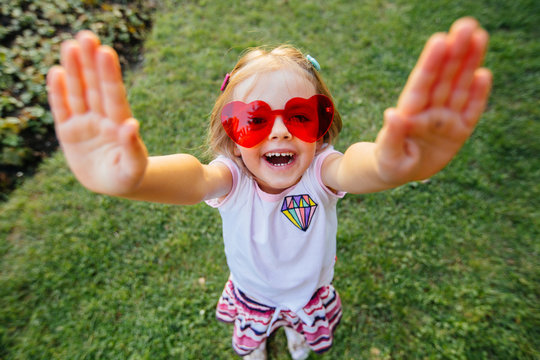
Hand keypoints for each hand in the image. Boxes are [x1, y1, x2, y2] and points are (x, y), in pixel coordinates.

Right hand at [47, 31, 147, 194]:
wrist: (114, 184)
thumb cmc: (129, 175)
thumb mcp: (134, 167)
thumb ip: (133, 147)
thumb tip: (132, 124)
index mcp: (119, 124)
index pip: (113, 95)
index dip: (109, 75)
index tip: (106, 52)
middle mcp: (102, 118)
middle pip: (95, 87)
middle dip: (90, 63)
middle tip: (87, 36)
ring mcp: (85, 123)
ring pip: (78, 93)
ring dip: (74, 71)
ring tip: (70, 46)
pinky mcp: (69, 132)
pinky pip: (62, 110)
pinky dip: (58, 93)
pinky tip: (57, 72)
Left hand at [374, 17, 491, 183]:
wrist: (399, 172)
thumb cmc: (388, 162)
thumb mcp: (388, 155)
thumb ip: (391, 136)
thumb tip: (392, 114)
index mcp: (409, 112)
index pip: (421, 84)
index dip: (430, 63)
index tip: (439, 41)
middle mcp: (429, 110)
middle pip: (444, 77)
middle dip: (455, 52)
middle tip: (466, 25)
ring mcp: (445, 118)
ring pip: (459, 86)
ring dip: (469, 63)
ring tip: (479, 37)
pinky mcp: (459, 130)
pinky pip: (471, 110)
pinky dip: (478, 94)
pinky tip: (483, 74)